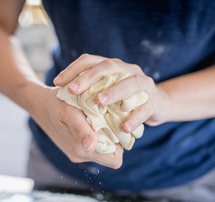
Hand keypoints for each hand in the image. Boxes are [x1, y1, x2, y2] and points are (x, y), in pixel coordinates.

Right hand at [31, 87, 123, 168]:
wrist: (39, 104)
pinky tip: (95, 120)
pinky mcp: (76, 148)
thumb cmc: (55, 103)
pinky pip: (96, 146)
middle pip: (111, 155)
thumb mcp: (68, 111)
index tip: (117, 126)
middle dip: (115, 139)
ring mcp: (78, 152)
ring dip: (107, 136)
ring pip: (104, 150)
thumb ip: (80, 129)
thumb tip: (91, 146)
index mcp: (81, 150)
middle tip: (111, 119)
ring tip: (103, 118)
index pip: (114, 159)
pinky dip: (99, 135)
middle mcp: (81, 155)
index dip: (120, 144)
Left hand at [53, 54, 168, 132]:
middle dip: (89, 78)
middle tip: (73, 90)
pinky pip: (145, 108)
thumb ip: (90, 91)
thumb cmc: (124, 99)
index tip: (58, 83)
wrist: (157, 104)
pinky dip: (135, 117)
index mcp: (113, 66)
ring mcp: (143, 83)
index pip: (90, 60)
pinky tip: (124, 127)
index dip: (73, 69)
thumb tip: (62, 96)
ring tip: (99, 102)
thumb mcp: (106, 92)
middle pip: (108, 67)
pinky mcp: (154, 100)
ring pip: (130, 83)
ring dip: (114, 92)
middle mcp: (128, 69)